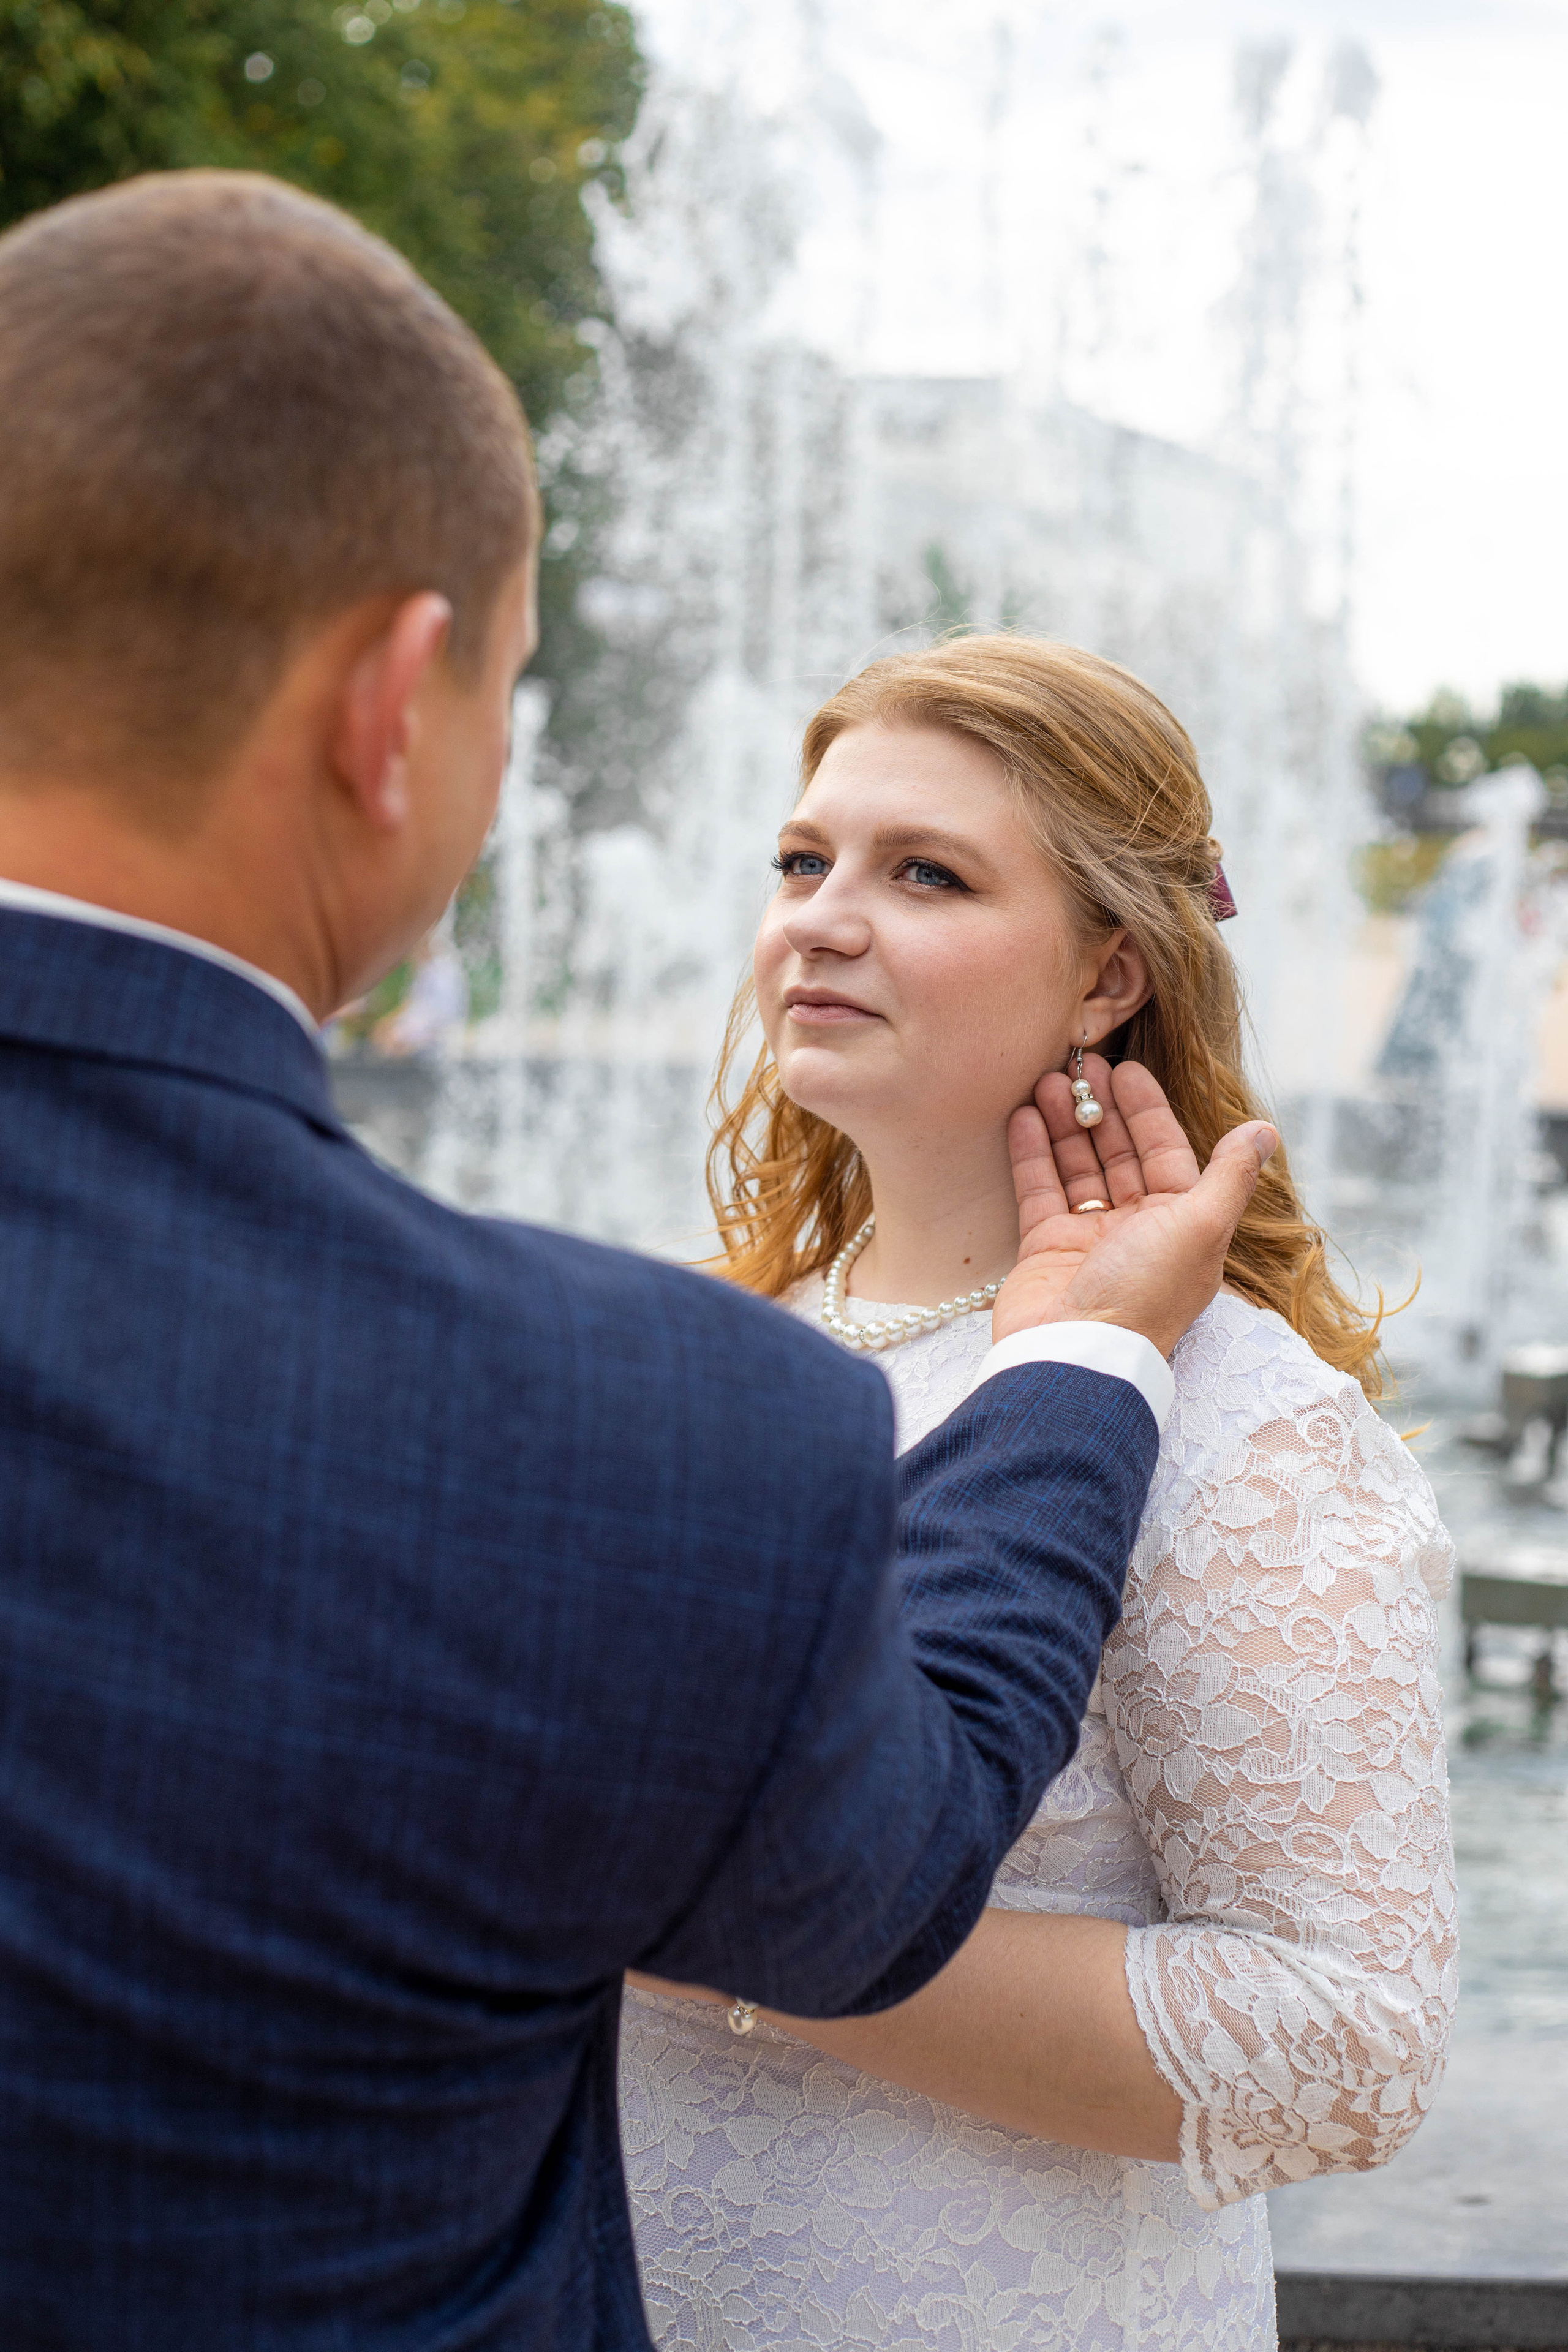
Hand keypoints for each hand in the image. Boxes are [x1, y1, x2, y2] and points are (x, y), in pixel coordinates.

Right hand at [991, 1056, 1276, 1358]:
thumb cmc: (1145, 1293)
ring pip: (1078, 1166)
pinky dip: (1031, 1152)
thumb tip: (1265, 1129)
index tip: (1126, 1069)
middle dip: (1102, 1108)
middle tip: (1081, 1065)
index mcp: (1181, 1225)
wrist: (1077, 1352)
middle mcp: (1137, 1229)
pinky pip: (1039, 1189)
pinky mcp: (1045, 1247)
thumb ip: (1230, 1175)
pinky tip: (1022, 1115)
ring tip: (1045, 1080)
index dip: (1147, 1109)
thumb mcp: (1201, 1227)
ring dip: (1064, 1122)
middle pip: (1119, 1154)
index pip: (1165, 1152)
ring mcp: (1089, 1238)